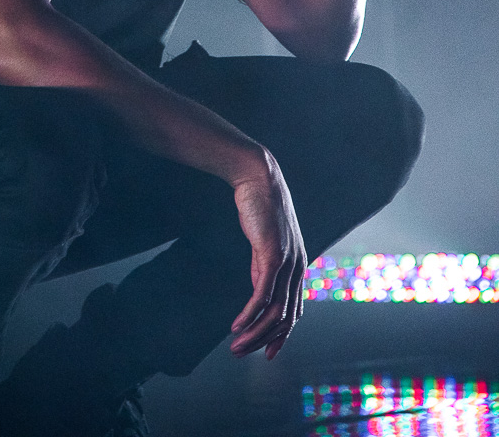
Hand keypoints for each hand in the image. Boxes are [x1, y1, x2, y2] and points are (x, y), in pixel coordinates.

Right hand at [229, 148, 306, 360]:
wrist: (259, 178)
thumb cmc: (260, 208)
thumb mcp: (264, 244)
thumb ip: (265, 267)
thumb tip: (259, 291)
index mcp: (298, 266)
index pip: (294, 311)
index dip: (281, 335)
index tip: (266, 351)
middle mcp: (297, 268)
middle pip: (285, 317)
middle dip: (264, 340)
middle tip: (242, 354)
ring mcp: (287, 262)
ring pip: (274, 311)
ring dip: (254, 333)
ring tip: (236, 346)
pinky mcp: (273, 255)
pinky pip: (262, 294)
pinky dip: (250, 314)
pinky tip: (236, 325)